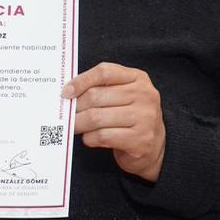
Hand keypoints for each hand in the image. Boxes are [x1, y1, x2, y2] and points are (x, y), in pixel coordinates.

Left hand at [64, 62, 165, 182]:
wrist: (154, 148)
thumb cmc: (131, 118)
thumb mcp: (123, 95)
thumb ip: (102, 88)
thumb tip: (69, 92)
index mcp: (138, 78)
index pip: (104, 72)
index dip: (81, 81)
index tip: (66, 92)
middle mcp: (144, 95)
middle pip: (96, 96)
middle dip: (76, 107)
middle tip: (66, 114)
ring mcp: (144, 118)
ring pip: (96, 117)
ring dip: (79, 123)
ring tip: (74, 126)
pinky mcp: (140, 140)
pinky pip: (103, 136)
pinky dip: (89, 138)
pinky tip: (89, 138)